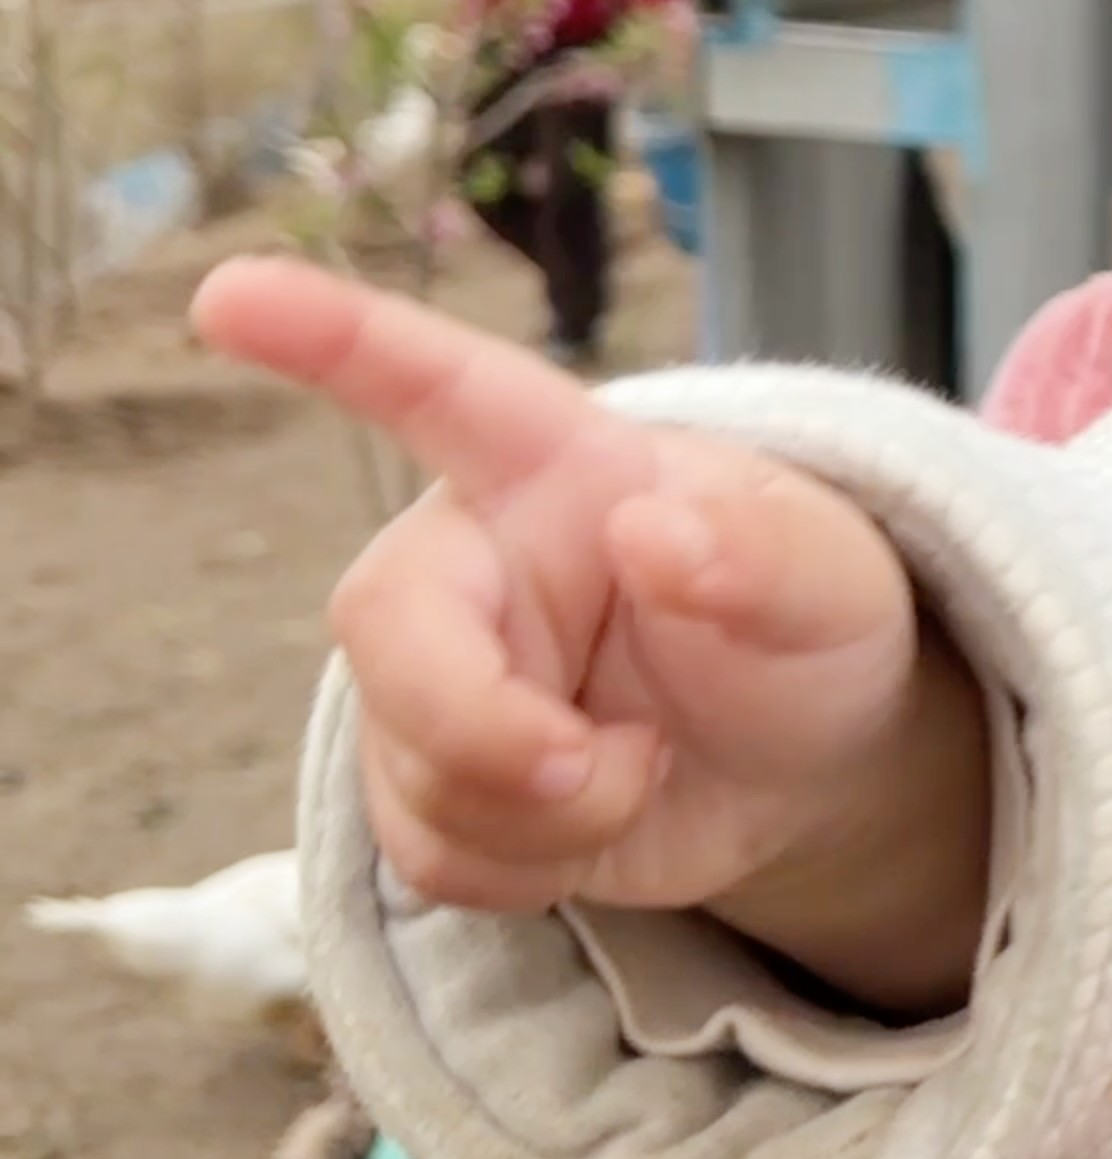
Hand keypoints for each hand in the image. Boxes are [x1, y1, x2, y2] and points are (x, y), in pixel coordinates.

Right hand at [191, 256, 988, 1012]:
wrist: (812, 759)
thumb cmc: (812, 626)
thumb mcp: (835, 580)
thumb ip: (763, 552)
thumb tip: (651, 532)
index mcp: (560, 467)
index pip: (439, 388)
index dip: (333, 338)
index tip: (230, 291)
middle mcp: (475, 562)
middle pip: (384, 631)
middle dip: (479, 725)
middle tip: (599, 765)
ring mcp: (440, 676)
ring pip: (416, 774)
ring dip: (549, 812)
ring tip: (649, 763)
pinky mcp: (436, 784)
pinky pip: (433, 858)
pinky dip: (534, 867)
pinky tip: (603, 817)